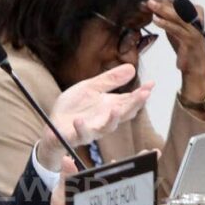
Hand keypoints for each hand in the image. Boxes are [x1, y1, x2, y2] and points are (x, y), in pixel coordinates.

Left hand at [36, 64, 153, 169]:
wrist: (53, 124)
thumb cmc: (73, 108)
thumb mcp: (90, 88)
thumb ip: (110, 80)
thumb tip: (132, 68)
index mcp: (110, 107)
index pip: (129, 101)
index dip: (141, 94)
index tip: (151, 84)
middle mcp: (104, 120)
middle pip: (124, 114)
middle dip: (135, 104)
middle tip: (144, 94)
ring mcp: (92, 129)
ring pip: (106, 128)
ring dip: (112, 119)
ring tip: (116, 109)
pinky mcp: (76, 136)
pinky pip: (80, 134)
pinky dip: (81, 128)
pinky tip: (80, 120)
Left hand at [144, 0, 204, 99]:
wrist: (194, 66)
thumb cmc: (184, 46)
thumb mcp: (174, 28)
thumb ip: (167, 17)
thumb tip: (151, 4)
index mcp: (196, 13)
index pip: (178, 2)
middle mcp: (197, 19)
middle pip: (178, 6)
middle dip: (161, 2)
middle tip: (148, 0)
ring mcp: (195, 29)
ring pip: (178, 16)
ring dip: (162, 9)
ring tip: (149, 6)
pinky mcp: (191, 40)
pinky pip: (177, 29)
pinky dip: (165, 23)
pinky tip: (155, 20)